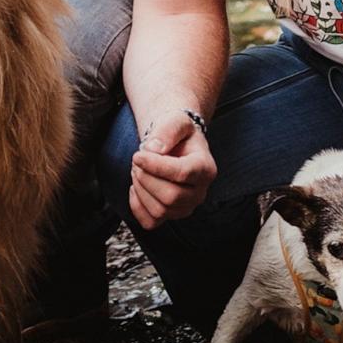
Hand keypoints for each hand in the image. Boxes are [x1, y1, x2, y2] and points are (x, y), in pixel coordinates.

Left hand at [128, 110, 216, 229]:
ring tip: (138, 169)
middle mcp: (199, 192)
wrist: (176, 144)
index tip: (138, 154)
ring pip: (159, 210)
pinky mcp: (170, 215)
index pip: (182, 174)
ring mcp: (186, 206)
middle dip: (146, 177)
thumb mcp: (176, 121)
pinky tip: (137, 187)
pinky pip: (150, 222)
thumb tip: (153, 150)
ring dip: (140, 189)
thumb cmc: (178, 133)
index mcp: (205, 168)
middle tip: (137, 160)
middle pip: (170, 196)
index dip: (156, 166)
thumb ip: (167, 130)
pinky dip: (137, 206)